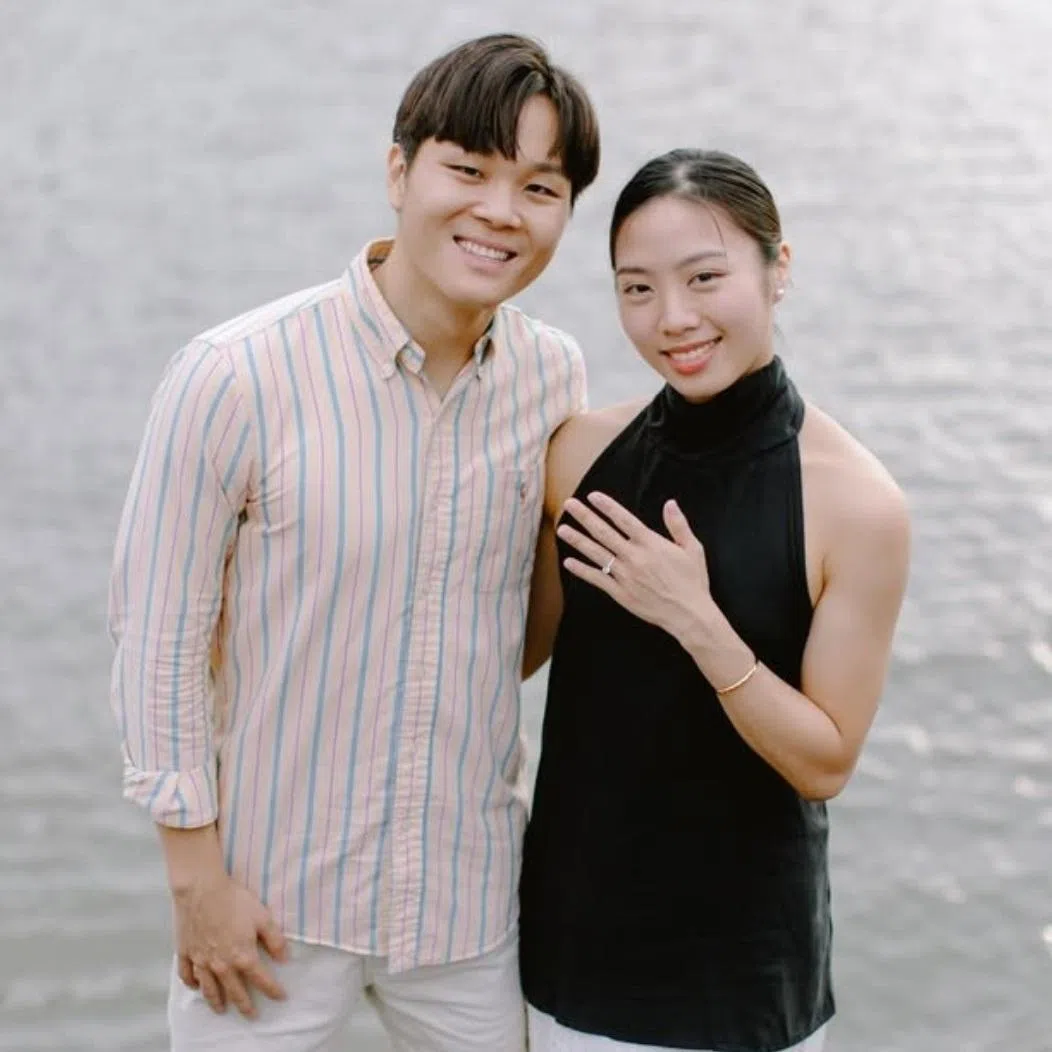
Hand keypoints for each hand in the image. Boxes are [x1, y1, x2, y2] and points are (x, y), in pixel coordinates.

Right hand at [172, 870, 287, 1017]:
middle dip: (245, 1006)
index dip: (273, 990)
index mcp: (243, 957)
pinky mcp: (185, 953)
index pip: (261, 980)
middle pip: (234, 992)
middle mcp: (222, 965)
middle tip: (251, 1016)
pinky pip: (187, 976)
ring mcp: (201, 961)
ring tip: (221, 1010)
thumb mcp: (262, 917)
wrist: (201, 890)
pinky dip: (192, 984)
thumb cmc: (234, 900)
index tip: (281, 997)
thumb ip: (275, 940)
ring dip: (216, 1002)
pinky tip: (195, 987)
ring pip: (209, 990)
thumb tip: (285, 959)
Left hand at [557, 492, 713, 640]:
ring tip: (562, 529)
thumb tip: (670, 503)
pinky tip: (568, 562)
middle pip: (604, 532)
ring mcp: (625, 575)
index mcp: (651, 544)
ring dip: (577, 540)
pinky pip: (597, 579)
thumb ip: (678, 525)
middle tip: (569, 504)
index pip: (624, 520)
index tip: (592, 496)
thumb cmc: (693, 580)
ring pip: (596, 554)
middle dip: (585, 517)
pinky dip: (582, 570)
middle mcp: (634, 557)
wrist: (688, 614)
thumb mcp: (693, 549)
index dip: (607, 506)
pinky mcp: (620, 593)